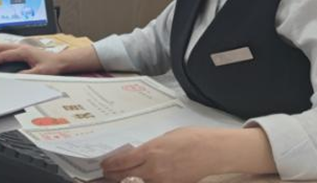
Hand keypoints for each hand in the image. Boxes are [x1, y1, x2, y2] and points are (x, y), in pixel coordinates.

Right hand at [0, 44, 65, 74]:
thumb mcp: (41, 73)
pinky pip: (6, 48)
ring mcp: (21, 47)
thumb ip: (27, 75)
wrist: (61, 61)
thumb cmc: (53, 65)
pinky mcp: (22, 49)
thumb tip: (14, 77)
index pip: (3, 55)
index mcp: (24, 51)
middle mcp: (21, 47)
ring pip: (1, 46)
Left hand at [101, 128, 219, 182]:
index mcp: (150, 151)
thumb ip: (150, 147)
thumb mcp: (165, 137)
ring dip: (126, 181)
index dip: (110, 165)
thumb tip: (139, 154)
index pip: (122, 162)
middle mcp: (153, 168)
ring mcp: (162, 180)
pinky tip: (138, 181)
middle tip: (106, 173)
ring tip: (119, 178)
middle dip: (113, 175)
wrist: (212, 151)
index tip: (103, 165)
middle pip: (125, 176)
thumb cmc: (191, 138)